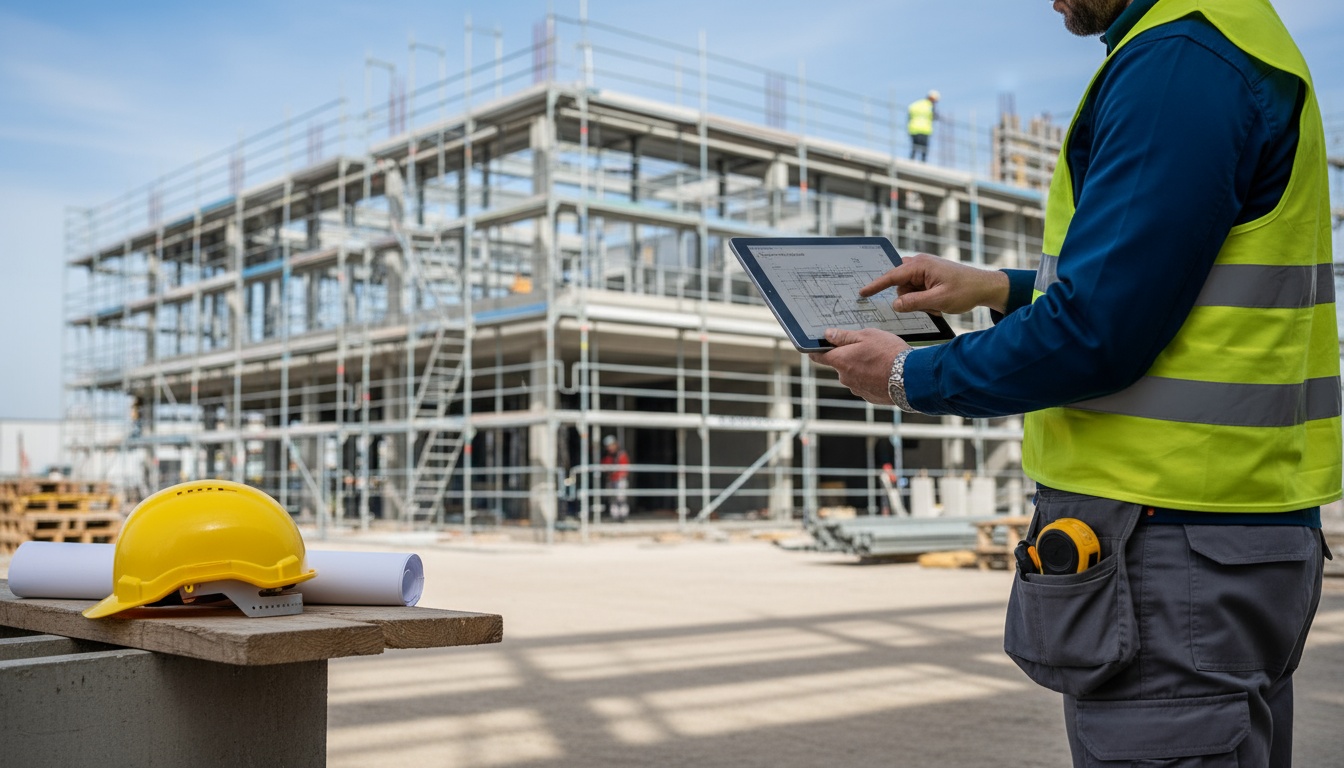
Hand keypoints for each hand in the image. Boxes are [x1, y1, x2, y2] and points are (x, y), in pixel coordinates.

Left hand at [810, 328, 911, 404]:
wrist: (911, 377)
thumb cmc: (889, 353)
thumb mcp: (867, 336)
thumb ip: (844, 336)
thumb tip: (827, 334)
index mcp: (841, 361)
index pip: (818, 357)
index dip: (816, 351)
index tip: (816, 347)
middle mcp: (845, 378)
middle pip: (840, 365)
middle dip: (849, 357)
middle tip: (867, 349)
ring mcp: (857, 389)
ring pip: (854, 376)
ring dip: (862, 369)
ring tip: (880, 361)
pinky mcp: (869, 397)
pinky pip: (866, 385)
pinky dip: (872, 379)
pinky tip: (885, 372)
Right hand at [861, 253, 1009, 314]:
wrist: (985, 286)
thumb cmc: (966, 290)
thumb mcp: (938, 300)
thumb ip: (914, 303)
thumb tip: (895, 304)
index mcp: (921, 265)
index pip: (892, 276)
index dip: (875, 285)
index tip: (862, 292)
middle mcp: (920, 264)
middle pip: (900, 284)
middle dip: (908, 298)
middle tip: (927, 305)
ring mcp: (925, 270)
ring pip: (908, 290)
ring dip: (917, 301)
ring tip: (936, 305)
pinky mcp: (929, 277)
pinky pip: (917, 290)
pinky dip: (923, 299)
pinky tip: (937, 303)